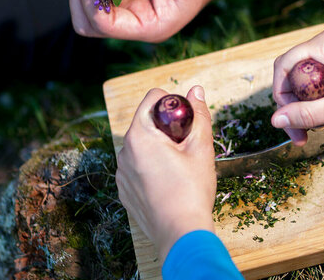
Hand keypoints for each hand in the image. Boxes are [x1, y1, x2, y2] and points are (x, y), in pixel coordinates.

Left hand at [116, 86, 215, 260]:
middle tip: (187, 147)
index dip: (173, 104)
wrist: (181, 233)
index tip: (187, 122)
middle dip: (167, 128)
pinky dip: (151, 167)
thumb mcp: (201, 148)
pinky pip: (137, 167)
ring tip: (180, 168)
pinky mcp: (124, 190)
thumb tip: (196, 91)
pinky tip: (169, 183)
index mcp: (140, 137)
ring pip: (142, 146)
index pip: (153, 99)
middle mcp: (124, 152)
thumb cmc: (192, 191)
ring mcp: (121, 173)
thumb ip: (199, 116)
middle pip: (147, 123)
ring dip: (159, 148)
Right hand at [272, 28, 323, 144]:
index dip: (280, 95)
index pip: (284, 65)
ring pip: (308, 82)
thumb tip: (275, 121)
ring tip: (321, 127)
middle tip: (301, 134)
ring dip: (309, 106)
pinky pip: (323, 82)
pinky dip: (323, 101)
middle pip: (294, 75)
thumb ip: (308, 114)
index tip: (286, 120)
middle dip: (294, 105)